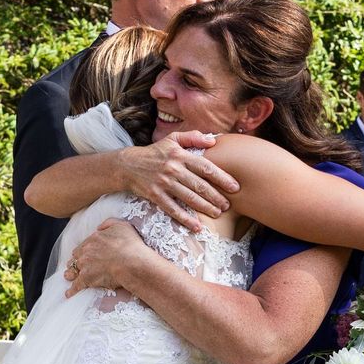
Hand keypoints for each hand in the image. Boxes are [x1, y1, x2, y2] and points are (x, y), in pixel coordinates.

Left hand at [64, 219, 153, 295]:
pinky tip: (68, 294)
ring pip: (73, 270)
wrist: (132, 263)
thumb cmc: (131, 245)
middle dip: (76, 260)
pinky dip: (71, 290)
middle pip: (76, 256)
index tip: (85, 253)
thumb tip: (100, 227)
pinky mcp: (86, 279)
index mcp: (94, 239)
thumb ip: (109, 223)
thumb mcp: (122, 226)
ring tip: (68, 276)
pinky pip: (76, 286)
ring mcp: (85, 266)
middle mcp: (86, 251)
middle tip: (75, 264)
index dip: (84, 249)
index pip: (85, 244)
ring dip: (70, 273)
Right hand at [120, 134, 239, 229]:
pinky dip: (185, 219)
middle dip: (216, 196)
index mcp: (180, 155)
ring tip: (218, 213)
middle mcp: (173, 169)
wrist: (127, 165)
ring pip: (189, 198)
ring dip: (205, 207)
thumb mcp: (172, 140)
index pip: (206, 167)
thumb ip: (193, 137)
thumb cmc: (155, 152)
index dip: (222, 178)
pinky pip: (173, 209)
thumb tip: (213, 141)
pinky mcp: (155, 195)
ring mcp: (164, 183)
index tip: (235, 187)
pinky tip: (197, 227)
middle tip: (228, 205)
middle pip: (200, 185)